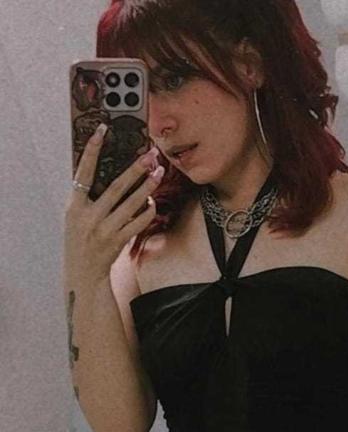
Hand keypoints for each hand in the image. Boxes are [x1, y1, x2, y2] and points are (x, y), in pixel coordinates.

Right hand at [64, 123, 164, 281]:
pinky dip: (148, 210)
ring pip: (131, 203)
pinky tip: (152, 201)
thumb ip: (88, 196)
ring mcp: (104, 229)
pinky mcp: (118, 241)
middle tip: (150, 154)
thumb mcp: (77, 216)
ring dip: (148, 186)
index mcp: (75, 206)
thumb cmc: (82, 238)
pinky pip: (138, 222)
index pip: (83, 172)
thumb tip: (110, 169)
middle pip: (116, 187)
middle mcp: (89, 216)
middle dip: (135, 169)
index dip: (92, 151)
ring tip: (159, 172)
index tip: (102, 130)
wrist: (84, 272)